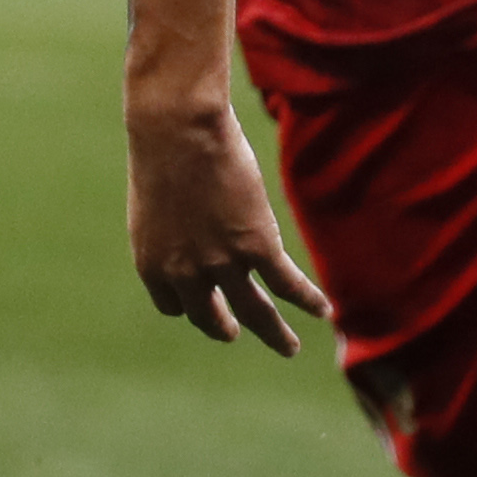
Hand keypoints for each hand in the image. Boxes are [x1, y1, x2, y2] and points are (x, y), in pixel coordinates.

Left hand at [127, 96, 331, 353]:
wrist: (177, 129)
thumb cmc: (161, 151)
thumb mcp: (154, 202)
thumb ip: (170, 230)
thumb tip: (188, 232)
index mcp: (153, 264)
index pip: (173, 306)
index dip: (190, 305)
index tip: (203, 300)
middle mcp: (185, 274)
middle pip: (209, 318)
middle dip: (224, 327)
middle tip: (236, 331)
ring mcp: (222, 264)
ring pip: (254, 313)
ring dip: (274, 335)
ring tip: (288, 348)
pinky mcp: (257, 246)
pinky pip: (286, 284)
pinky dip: (307, 300)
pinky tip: (323, 311)